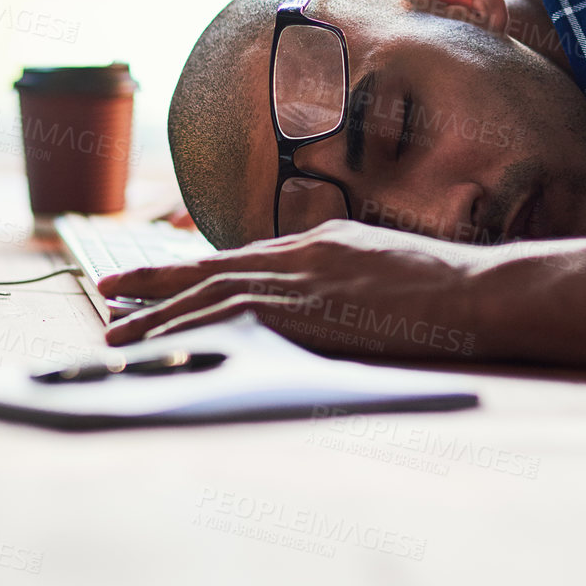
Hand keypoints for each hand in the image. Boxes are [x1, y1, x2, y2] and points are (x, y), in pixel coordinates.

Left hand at [98, 220, 507, 359]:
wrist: (475, 293)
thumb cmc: (450, 291)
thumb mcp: (389, 268)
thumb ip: (349, 277)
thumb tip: (328, 297)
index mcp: (324, 242)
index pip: (247, 256)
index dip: (198, 268)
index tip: (162, 277)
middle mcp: (303, 252)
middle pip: (214, 267)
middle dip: (157, 280)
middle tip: (109, 289)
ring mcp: (301, 278)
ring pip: (210, 293)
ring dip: (158, 314)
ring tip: (116, 334)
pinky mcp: (302, 308)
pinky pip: (227, 319)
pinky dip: (186, 329)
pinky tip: (158, 343)